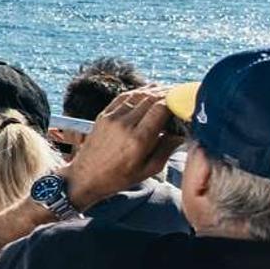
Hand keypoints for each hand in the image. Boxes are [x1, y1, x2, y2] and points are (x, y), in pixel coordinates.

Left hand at [60, 88, 182, 209]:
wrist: (84, 177)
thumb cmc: (118, 178)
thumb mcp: (149, 169)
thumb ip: (168, 149)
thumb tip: (183, 132)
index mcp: (138, 139)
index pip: (161, 108)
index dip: (175, 101)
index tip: (185, 103)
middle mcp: (124, 125)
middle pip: (151, 98)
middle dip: (168, 94)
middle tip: (181, 95)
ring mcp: (112, 118)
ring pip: (138, 95)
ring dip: (154, 91)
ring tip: (168, 91)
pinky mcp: (103, 116)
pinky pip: (124, 97)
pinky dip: (138, 92)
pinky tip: (148, 92)